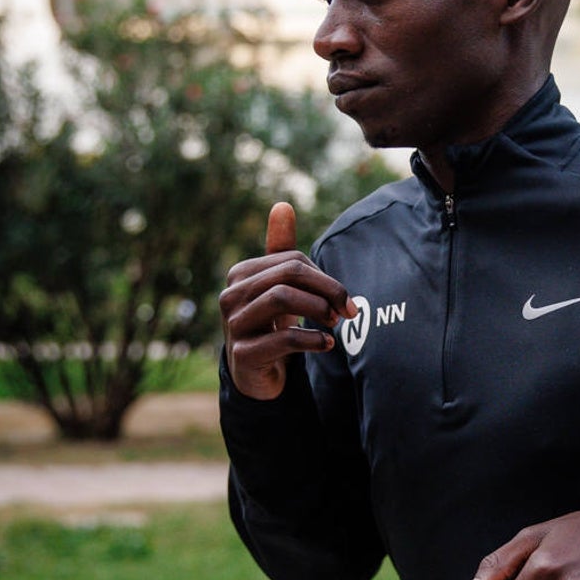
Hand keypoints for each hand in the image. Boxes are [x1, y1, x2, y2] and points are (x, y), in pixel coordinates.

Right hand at [219, 202, 357, 399]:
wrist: (256, 374)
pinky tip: (327, 344)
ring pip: (281, 299)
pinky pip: (282, 339)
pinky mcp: (243, 354)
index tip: (346, 299)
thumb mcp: (278, 287)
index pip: (293, 261)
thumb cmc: (271, 324)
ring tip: (335, 324)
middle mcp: (231, 295)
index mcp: (241, 274)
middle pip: (289, 275)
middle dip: (327, 290)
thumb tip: (282, 205)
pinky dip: (312, 340)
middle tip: (348, 310)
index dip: (325, 277)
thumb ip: (281, 249)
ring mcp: (233, 325)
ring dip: (318, 310)